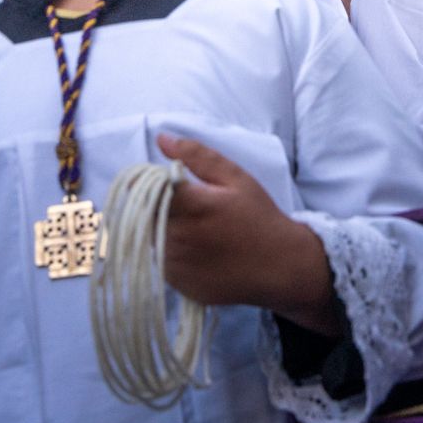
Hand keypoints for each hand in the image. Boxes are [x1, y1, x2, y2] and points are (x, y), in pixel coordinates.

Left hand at [158, 134, 339, 334]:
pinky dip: (168, 250)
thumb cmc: (258, 217)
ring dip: (158, 228)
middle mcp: (178, 237)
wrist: (279, 267)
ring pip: (147, 237)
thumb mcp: (235, 178)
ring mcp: (176, 265)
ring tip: (192, 226)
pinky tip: (194, 248)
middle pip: (142, 213)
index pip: (144, 188)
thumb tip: (162, 138)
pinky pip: (158, 261)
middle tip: (181, 204)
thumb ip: (196, 155)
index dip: (144, 181)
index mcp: (191, 206)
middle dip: (152, 204)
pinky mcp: (177, 284)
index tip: (156, 180)